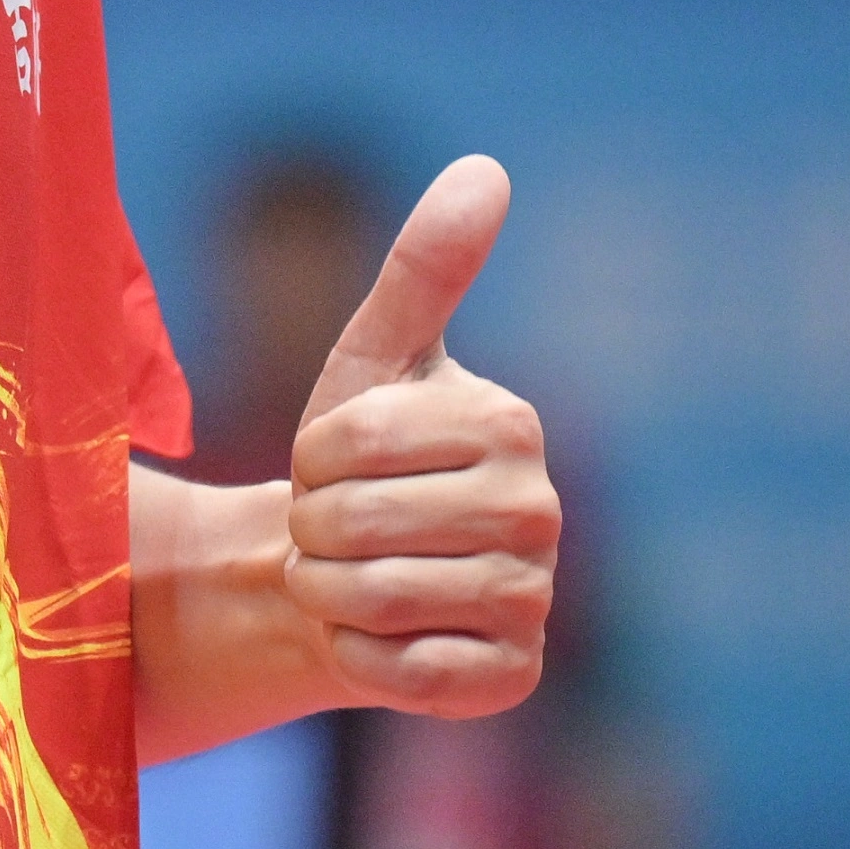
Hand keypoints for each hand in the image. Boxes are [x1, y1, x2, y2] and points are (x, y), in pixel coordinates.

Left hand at [289, 155, 557, 719]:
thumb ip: (424, 269)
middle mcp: (542, 511)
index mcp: (511, 422)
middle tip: (333, 531)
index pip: (350, 441)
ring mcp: (534, 599)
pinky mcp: (513, 678)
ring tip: (344, 578)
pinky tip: (373, 637)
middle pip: (354, 524)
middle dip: (311, 532)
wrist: (343, 580)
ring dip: (324, 593)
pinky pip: (402, 673)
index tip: (329, 467)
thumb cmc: (357, 466)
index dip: (308, 459)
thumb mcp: (374, 359)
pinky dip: (357, 657)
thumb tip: (486, 169)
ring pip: (372, 598)